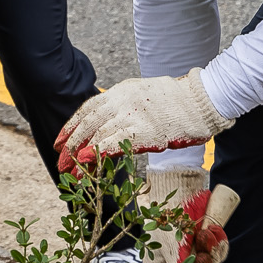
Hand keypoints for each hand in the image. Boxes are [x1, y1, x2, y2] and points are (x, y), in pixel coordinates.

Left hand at [55, 70, 234, 171]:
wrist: (202, 100)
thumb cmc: (178, 102)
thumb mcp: (145, 96)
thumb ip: (126, 106)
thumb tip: (111, 123)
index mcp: (122, 91)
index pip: (88, 108)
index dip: (71, 126)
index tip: (60, 142)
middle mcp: (123, 100)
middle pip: (88, 122)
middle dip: (71, 143)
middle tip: (60, 161)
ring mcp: (132, 114)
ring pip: (97, 134)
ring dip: (80, 154)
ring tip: (70, 170)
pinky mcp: (143, 130)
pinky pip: (113, 142)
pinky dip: (96, 152)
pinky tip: (85, 162)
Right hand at [165, 185, 238, 262]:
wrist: (178, 187)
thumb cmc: (166, 218)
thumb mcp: (172, 248)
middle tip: (201, 254)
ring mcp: (193, 251)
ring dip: (210, 251)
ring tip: (204, 233)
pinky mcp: (206, 240)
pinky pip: (218, 250)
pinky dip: (217, 241)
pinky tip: (210, 228)